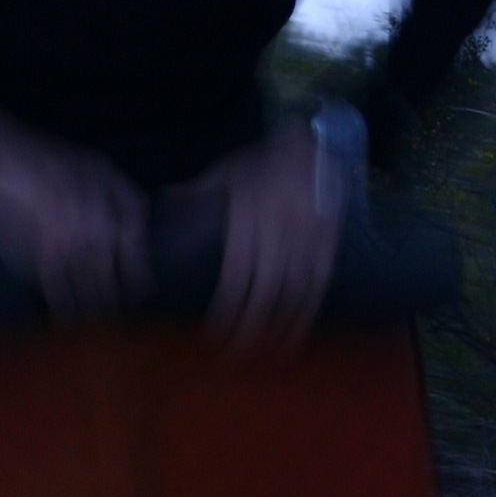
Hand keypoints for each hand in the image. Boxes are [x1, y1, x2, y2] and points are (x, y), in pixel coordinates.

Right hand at [0, 109, 149, 318]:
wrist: (4, 152)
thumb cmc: (49, 158)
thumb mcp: (98, 168)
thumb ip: (120, 198)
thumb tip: (136, 232)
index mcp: (114, 200)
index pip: (134, 245)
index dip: (139, 273)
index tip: (141, 294)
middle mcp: (100, 220)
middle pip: (116, 268)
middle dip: (119, 298)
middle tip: (124, 321)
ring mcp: (73, 235)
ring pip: (90, 280)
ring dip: (95, 306)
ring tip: (99, 326)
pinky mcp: (45, 245)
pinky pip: (59, 283)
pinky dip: (63, 304)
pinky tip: (66, 320)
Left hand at [194, 119, 344, 352]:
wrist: (314, 143)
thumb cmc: (262, 161)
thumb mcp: (226, 171)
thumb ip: (196, 192)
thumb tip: (166, 198)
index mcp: (248, 215)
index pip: (237, 273)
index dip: (228, 307)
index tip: (216, 333)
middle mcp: (279, 228)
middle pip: (266, 289)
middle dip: (252, 325)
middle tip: (239, 353)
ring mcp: (308, 235)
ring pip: (295, 290)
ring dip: (282, 326)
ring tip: (269, 352)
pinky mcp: (329, 239)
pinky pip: (319, 280)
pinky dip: (309, 309)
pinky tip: (298, 332)